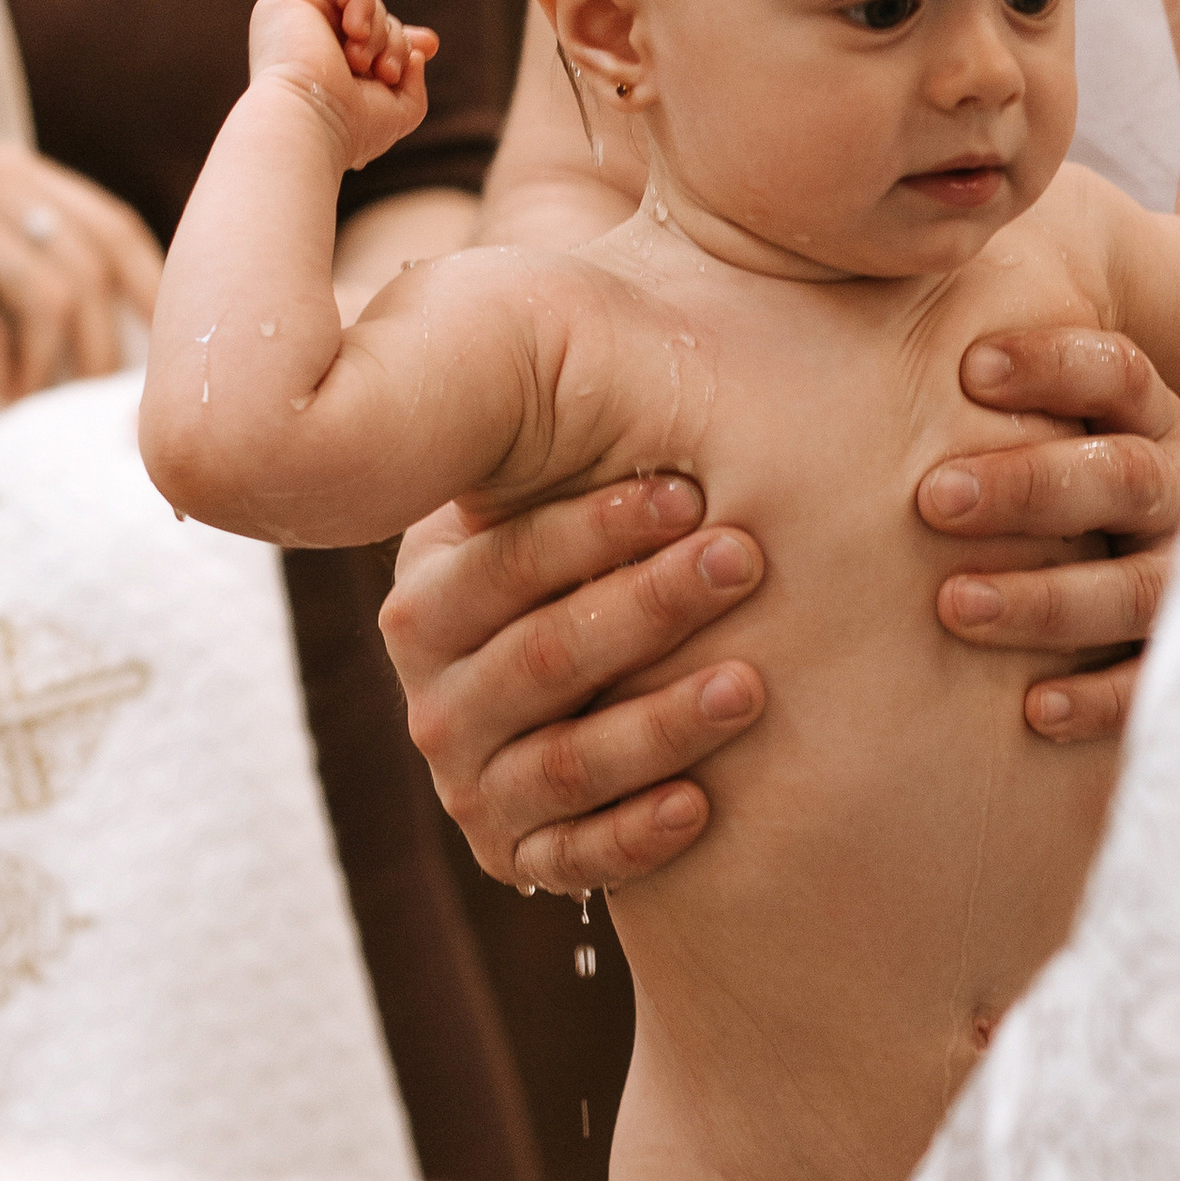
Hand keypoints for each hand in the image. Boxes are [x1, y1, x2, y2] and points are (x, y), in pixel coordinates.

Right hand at [0, 145, 161, 403]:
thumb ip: (43, 261)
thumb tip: (145, 331)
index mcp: (12, 169)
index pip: (113, 224)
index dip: (155, 290)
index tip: (177, 351)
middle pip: (91, 263)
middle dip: (108, 342)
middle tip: (102, 401)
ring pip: (50, 296)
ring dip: (54, 365)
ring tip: (39, 401)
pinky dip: (1, 375)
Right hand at [249, 0, 437, 173]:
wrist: (309, 124)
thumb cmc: (349, 127)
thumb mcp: (399, 110)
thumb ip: (412, 80)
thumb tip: (419, 51)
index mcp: (326, 66)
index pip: (369, 35)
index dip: (401, 37)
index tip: (429, 44)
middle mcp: (308, 40)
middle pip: (374, 19)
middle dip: (394, 42)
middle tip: (387, 73)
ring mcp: (295, 18)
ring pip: (361, 1)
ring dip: (379, 30)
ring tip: (363, 63)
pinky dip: (360, 1)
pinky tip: (356, 33)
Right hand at [382, 477, 767, 894]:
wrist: (580, 701)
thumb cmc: (593, 569)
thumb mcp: (553, 498)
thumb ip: (567, 442)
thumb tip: (606, 322)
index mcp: (429, 601)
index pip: (503, 563)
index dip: (595, 528)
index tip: (690, 492)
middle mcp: (436, 699)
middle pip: (542, 659)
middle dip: (647, 606)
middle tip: (742, 559)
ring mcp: (475, 784)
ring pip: (566, 762)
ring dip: (660, 722)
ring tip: (749, 684)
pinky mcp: (518, 857)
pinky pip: (575, 858)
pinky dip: (636, 835)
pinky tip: (703, 806)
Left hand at [921, 325, 1179, 744]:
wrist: (1097, 533)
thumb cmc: (1010, 443)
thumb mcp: (998, 380)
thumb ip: (945, 336)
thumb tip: (862, 276)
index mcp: (1142, 411)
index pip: (1119, 370)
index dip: (1055, 365)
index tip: (970, 369)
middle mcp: (1176, 485)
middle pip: (1126, 477)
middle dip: (1031, 487)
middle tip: (933, 497)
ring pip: (1140, 585)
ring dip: (1049, 597)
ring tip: (955, 605)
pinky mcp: (1176, 647)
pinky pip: (1153, 677)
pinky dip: (1102, 695)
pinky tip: (1036, 709)